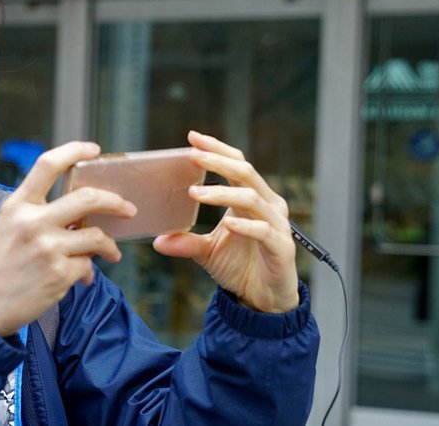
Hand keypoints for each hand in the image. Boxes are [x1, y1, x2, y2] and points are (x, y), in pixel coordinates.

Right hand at [0, 142, 134, 335]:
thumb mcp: (10, 226)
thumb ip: (39, 212)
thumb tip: (83, 214)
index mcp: (18, 205)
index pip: (48, 164)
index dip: (74, 151)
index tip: (93, 150)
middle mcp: (33, 222)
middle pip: (87, 198)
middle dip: (115, 202)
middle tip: (127, 209)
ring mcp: (48, 248)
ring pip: (96, 237)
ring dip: (109, 246)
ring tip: (110, 253)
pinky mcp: (59, 273)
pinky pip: (89, 265)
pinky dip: (89, 271)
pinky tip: (81, 279)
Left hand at [152, 131, 299, 312]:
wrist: (262, 299)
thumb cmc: (240, 268)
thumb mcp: (207, 252)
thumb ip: (186, 242)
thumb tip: (157, 241)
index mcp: (251, 198)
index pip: (237, 165)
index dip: (217, 150)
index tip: (192, 138)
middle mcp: (268, 206)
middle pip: (245, 173)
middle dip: (218, 162)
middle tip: (193, 156)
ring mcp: (277, 225)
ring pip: (252, 198)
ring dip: (222, 193)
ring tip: (195, 193)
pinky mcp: (281, 248)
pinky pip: (264, 231)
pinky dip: (246, 226)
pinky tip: (228, 224)